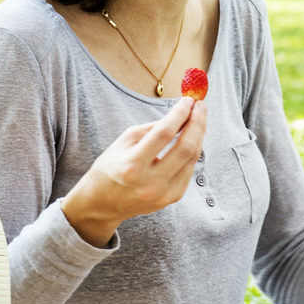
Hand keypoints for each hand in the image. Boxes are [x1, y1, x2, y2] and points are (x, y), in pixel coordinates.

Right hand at [60, 97, 206, 245]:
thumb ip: (152, 129)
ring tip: (198, 118)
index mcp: (132, 165)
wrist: (103, 204)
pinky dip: (192, 152)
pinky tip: (192, 138)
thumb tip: (181, 114)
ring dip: (198, 135)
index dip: (179, 114)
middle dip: (197, 123)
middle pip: (185, 147)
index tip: (188, 100)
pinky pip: (189, 170)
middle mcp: (150, 182)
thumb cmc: (110, 168)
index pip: (164, 134)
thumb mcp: (123, 142)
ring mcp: (164, 193)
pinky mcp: (172, 198)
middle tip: (201, 106)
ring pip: (192, 159)